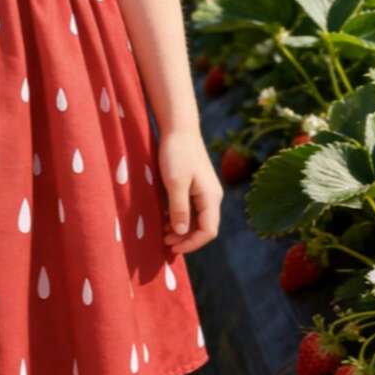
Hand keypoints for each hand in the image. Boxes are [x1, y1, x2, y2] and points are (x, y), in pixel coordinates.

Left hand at [157, 127, 222, 254]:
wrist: (178, 127)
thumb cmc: (176, 153)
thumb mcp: (175, 182)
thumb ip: (179, 208)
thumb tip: (181, 233)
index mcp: (211, 197)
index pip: (208, 231)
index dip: (191, 243)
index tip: (172, 247)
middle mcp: (211, 197)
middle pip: (203, 227)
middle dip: (185, 238)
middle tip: (164, 242)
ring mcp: (204, 191)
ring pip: (197, 218)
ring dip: (181, 228)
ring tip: (162, 232)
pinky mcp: (195, 185)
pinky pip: (191, 208)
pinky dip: (180, 216)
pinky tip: (165, 218)